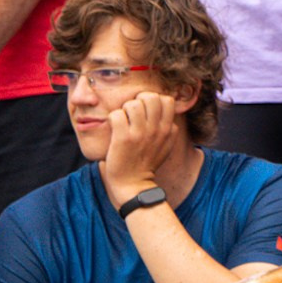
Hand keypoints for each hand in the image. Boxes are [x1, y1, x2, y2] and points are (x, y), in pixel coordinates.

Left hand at [101, 91, 180, 205]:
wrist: (133, 185)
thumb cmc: (146, 163)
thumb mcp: (165, 145)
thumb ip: (168, 128)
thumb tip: (166, 107)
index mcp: (167, 130)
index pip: (167, 100)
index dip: (155, 100)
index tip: (146, 110)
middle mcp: (156, 130)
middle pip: (151, 97)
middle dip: (139, 100)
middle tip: (133, 113)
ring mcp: (139, 134)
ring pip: (132, 103)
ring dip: (124, 109)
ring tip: (123, 121)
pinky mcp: (123, 138)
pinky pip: (116, 114)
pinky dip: (113, 118)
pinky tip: (114, 127)